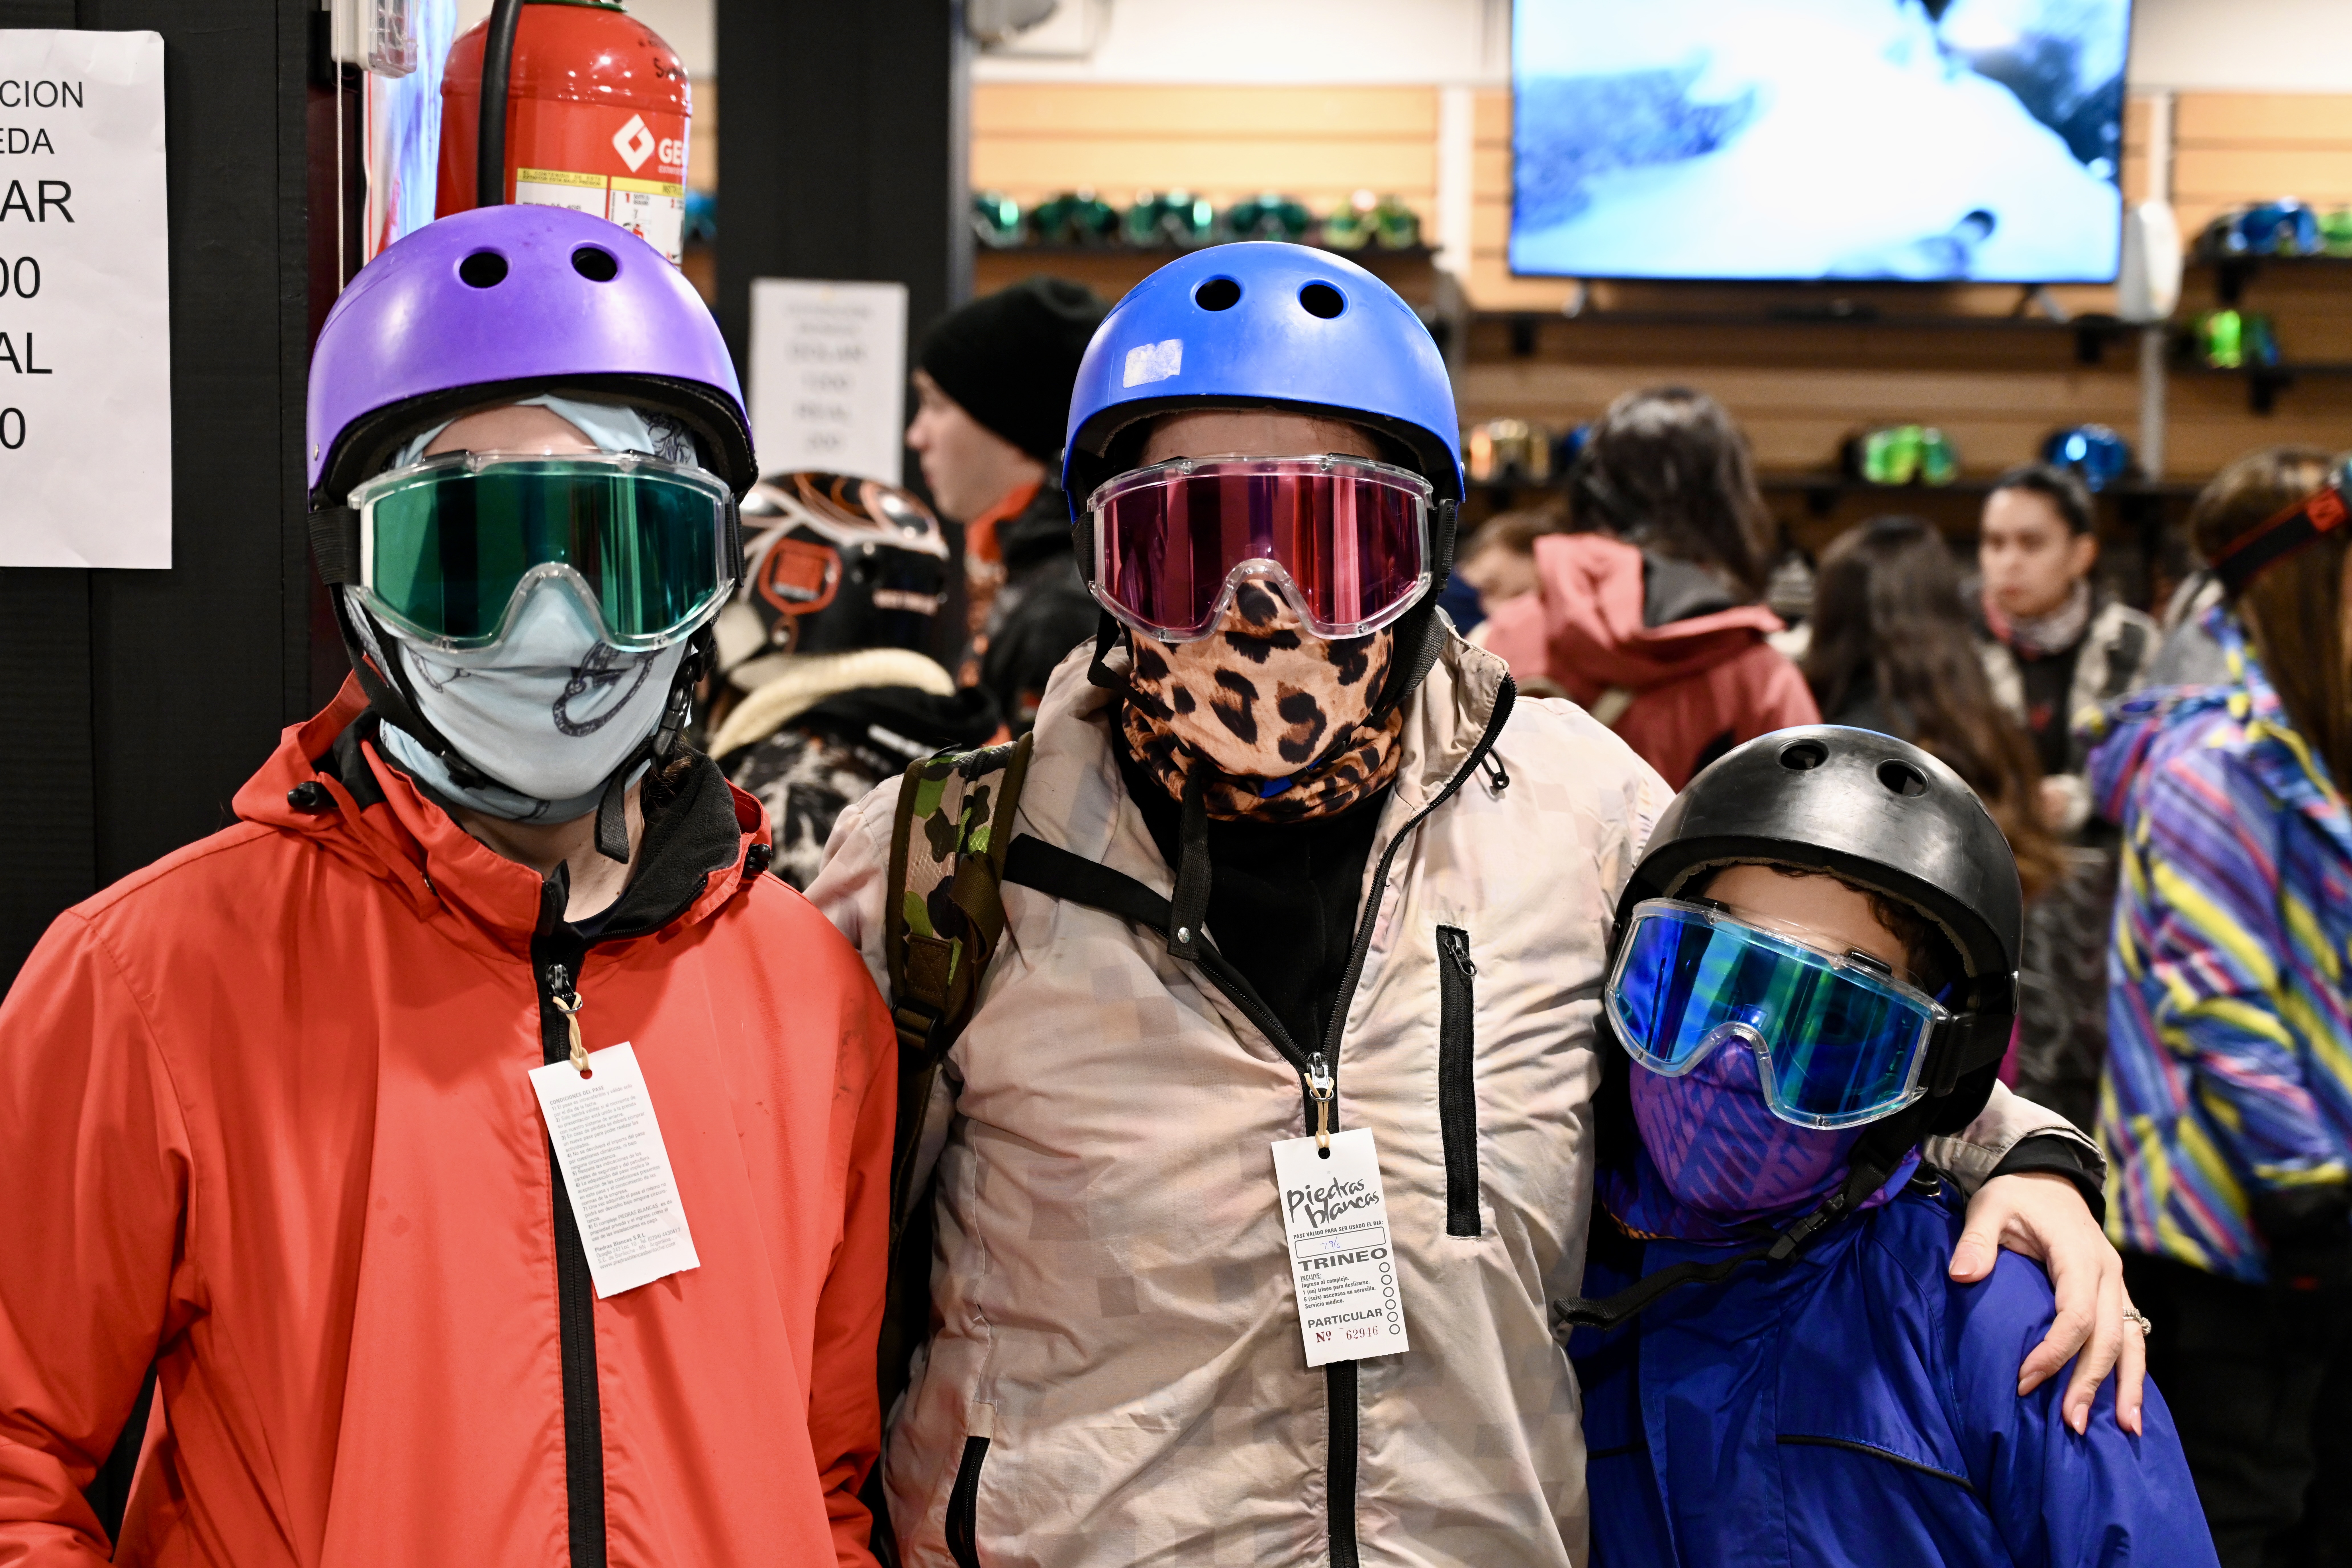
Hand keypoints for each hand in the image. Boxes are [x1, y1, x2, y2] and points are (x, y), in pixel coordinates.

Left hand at [1949, 1171, 2142, 1435]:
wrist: (2047, 1178)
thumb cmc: (2016, 1195)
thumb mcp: (1990, 1206)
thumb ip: (1977, 1240)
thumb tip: (1962, 1275)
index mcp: (2079, 1255)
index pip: (2076, 1314)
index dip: (2054, 1351)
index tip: (2024, 1380)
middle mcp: (2108, 1273)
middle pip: (2108, 1337)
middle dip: (2090, 1382)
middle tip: (2071, 1424)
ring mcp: (2117, 1285)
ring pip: (2132, 1342)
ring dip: (2128, 1386)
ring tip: (2126, 1430)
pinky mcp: (2115, 1295)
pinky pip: (2132, 1336)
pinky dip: (2132, 1371)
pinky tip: (2130, 1405)